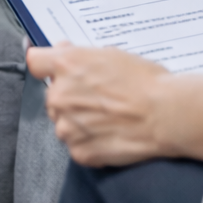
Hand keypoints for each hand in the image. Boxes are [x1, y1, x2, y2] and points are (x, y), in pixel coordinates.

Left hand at [26, 43, 172, 166]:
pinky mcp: (79, 152)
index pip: (35, 62)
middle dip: (70, 96)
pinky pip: (77, 145)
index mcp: (66, 66)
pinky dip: (90, 141)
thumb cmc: (146, 82)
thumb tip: (63, 51)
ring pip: (64, 122)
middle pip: (53, 95)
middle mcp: (59, 96)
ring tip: (109, 118)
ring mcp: (67, 127)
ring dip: (78, 120)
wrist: (167, 115)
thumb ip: (80, 54)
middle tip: (99, 97)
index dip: (47, 65)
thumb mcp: (112, 54)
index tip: (53, 69)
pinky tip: (111, 133)